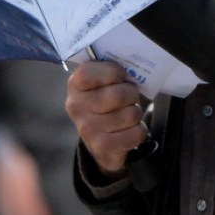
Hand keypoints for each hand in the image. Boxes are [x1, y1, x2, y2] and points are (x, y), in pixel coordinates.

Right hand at [65, 61, 146, 180]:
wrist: (98, 139)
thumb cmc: (104, 100)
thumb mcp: (100, 82)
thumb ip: (109, 71)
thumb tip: (130, 67)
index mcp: (75, 84)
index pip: (90, 73)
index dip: (113, 72)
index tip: (121, 76)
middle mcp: (76, 107)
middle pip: (118, 95)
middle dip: (131, 93)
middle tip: (129, 96)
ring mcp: (87, 129)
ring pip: (131, 114)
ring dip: (135, 112)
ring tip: (127, 113)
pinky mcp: (102, 147)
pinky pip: (136, 133)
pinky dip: (139, 130)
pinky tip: (129, 129)